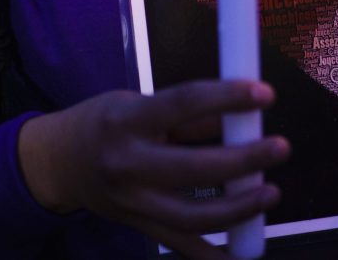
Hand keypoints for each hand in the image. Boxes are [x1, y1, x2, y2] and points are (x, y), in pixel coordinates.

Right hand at [19, 80, 288, 258]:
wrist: (58, 163)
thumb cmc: (106, 123)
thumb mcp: (139, 103)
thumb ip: (190, 114)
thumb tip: (241, 113)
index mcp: (129, 120)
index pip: (184, 104)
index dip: (228, 97)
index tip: (266, 94)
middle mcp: (128, 164)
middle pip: (194, 168)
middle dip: (244, 160)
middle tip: (280, 147)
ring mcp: (132, 203)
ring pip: (192, 217)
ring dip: (238, 209)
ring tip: (270, 193)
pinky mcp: (140, 227)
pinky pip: (182, 247)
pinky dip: (215, 256)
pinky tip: (244, 254)